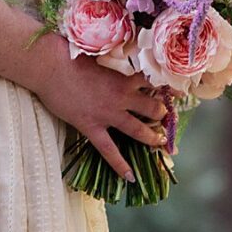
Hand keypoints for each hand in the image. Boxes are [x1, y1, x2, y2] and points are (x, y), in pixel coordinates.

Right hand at [27, 33, 168, 180]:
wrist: (51, 66)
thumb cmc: (72, 55)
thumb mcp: (100, 54)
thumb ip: (115, 61)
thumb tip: (123, 56)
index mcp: (125, 77)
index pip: (154, 83)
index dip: (168, 89)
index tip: (180, 93)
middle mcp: (122, 96)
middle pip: (151, 108)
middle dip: (162, 114)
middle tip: (166, 119)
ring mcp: (108, 114)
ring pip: (137, 130)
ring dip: (151, 137)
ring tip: (161, 143)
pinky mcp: (92, 127)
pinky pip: (109, 151)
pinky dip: (120, 165)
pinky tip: (130, 177)